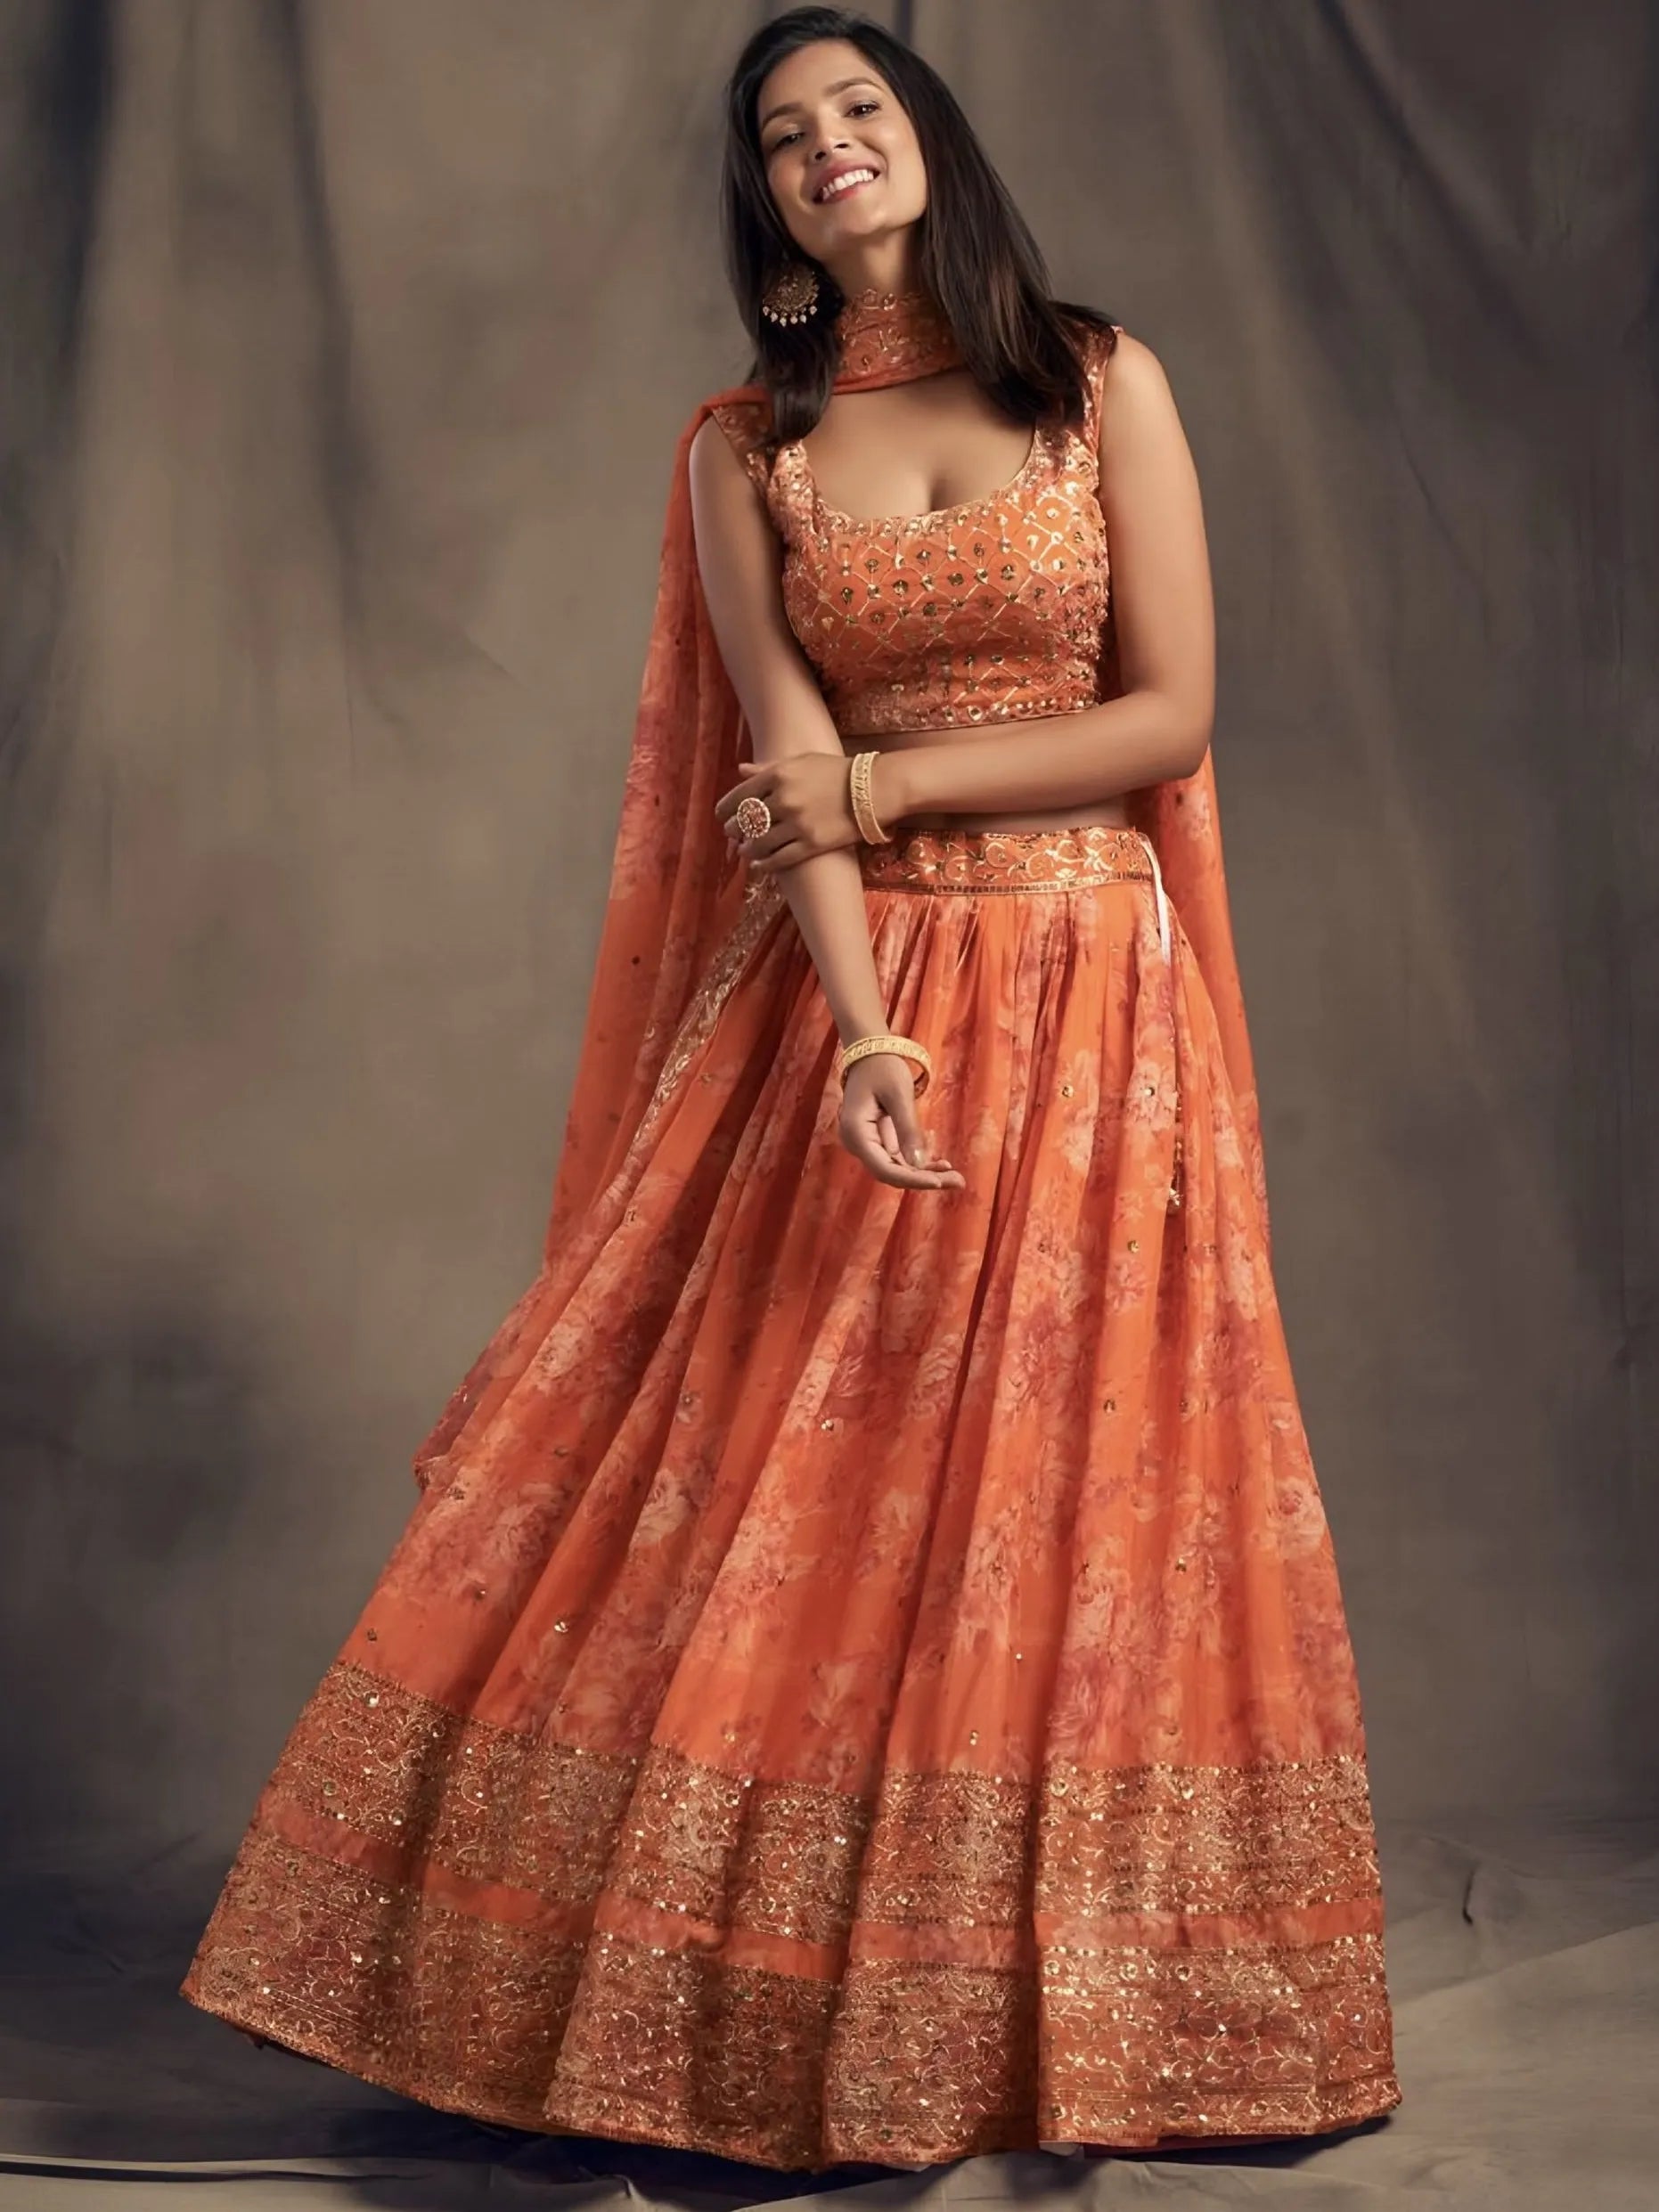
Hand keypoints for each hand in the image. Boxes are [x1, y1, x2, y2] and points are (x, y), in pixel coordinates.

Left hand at [715, 752, 859, 873]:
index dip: (726, 808)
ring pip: (759, 842)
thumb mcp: (801, 762)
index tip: (720, 815)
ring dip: (747, 849)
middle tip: (732, 834)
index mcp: (778, 775)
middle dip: (735, 829)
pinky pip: (779, 859)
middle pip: (747, 820)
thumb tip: (740, 770)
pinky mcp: (811, 845)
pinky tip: (758, 866)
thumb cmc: (837, 771)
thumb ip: (768, 768)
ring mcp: (796, 824)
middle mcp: (784, 799)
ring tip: (745, 850)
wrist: (873, 789)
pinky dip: (764, 864)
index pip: (740, 795)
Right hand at [837, 1053, 964, 1192]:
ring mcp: (867, 1145)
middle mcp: (857, 1145)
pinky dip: (919, 1164)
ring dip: (924, 1175)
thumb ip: (908, 1129)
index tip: (939, 1182)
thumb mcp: (899, 1094)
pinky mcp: (878, 1141)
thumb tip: (918, 1163)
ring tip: (956, 1177)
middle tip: (959, 1181)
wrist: (871, 1053)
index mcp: (857, 1134)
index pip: (884, 1168)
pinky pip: (898, 1159)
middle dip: (923, 1180)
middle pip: (891, 1173)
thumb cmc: (884, 1068)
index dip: (912, 1180)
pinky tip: (942, 1165)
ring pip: (896, 1170)